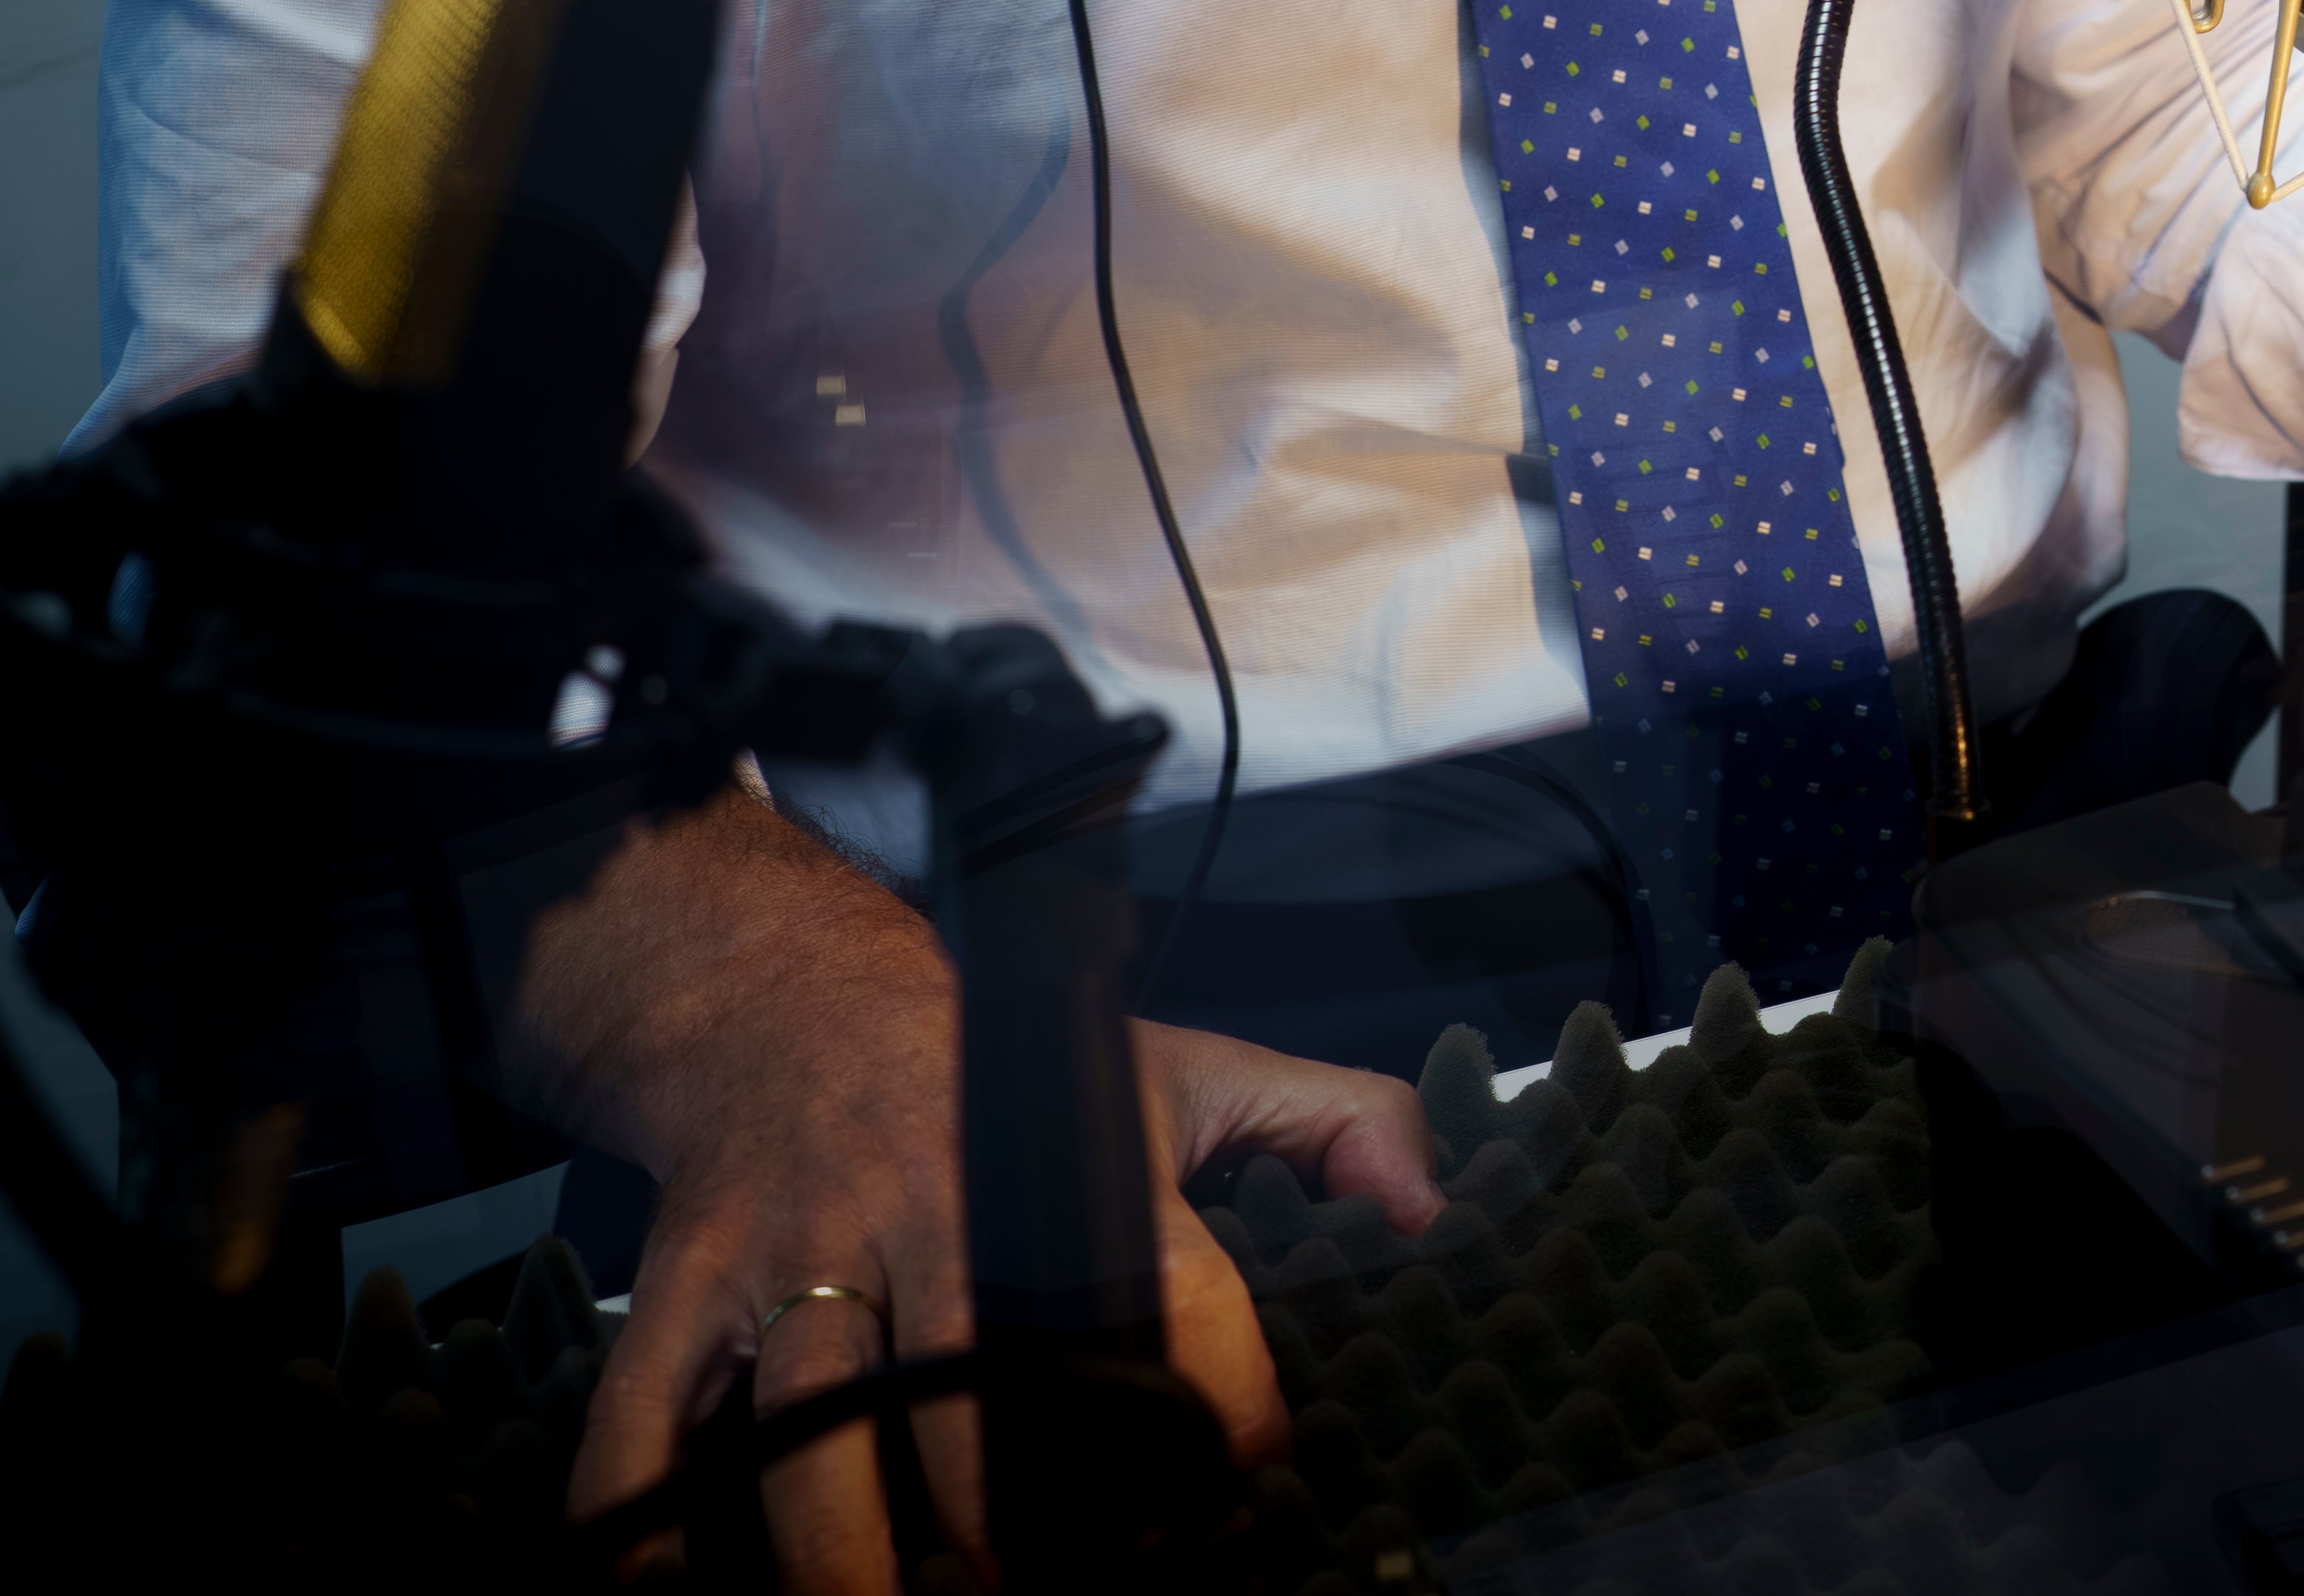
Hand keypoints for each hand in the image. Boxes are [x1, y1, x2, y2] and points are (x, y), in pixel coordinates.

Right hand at [538, 798, 1438, 1588]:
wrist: (799, 1001)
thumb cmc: (1006, 1065)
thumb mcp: (1189, 1066)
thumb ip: (1333, 1125)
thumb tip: (1431, 1212)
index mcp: (1060, 1168)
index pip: (1157, 1288)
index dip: (1207, 1396)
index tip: (1239, 1488)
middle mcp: (923, 1212)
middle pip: (954, 1382)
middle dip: (987, 1508)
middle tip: (1024, 1594)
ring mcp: (794, 1251)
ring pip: (805, 1417)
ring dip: (834, 1540)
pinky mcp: (684, 1284)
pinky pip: (640, 1416)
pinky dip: (636, 1516)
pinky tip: (662, 1595)